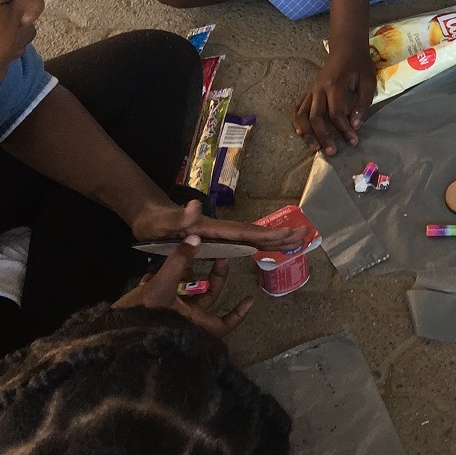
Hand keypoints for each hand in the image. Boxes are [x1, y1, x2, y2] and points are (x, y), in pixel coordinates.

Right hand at [115, 235, 252, 338]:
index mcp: (191, 322)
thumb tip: (196, 239)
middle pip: (206, 298)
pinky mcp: (154, 309)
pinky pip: (167, 292)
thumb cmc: (140, 316)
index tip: (249, 299)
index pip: (222, 325)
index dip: (237, 315)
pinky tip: (157, 267)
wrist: (108, 330)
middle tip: (220, 257)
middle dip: (213, 278)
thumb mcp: (160, 287)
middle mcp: (183, 319)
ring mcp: (169, 314)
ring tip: (187, 254)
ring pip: (186, 292)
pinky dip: (166, 279)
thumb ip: (178, 262)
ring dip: (187, 275)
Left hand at [130, 197, 301, 254]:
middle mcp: (222, 231)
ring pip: (253, 238)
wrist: (149, 219)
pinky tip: (268, 248)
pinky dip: (260, 245)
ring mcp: (221, 235)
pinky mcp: (217, 241)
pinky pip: (244, 244)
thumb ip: (179, 218)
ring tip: (297, 240)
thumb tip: (196, 206)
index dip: (268, 234)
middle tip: (306, 235)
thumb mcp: (161, 223)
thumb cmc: (154, 223)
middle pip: (256, 233)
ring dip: (275, 239)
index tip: (289, 234)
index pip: (246, 232)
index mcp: (214, 229)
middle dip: (280, 235)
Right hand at [293, 34, 373, 155]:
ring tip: (314, 149)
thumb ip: (362, 104)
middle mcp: (318, 89)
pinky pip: (298, 108)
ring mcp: (311, 90)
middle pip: (316, 117)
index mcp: (334, 85)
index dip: (344, 129)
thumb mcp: (368, 82)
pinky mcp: (308, 91)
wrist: (346, 48)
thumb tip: (356, 125)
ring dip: (306, 133)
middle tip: (332, 152)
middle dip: (323, 136)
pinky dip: (297, 122)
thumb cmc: (359, 65)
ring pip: (302, 114)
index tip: (353, 141)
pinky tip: (300, 133)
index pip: (336, 113)